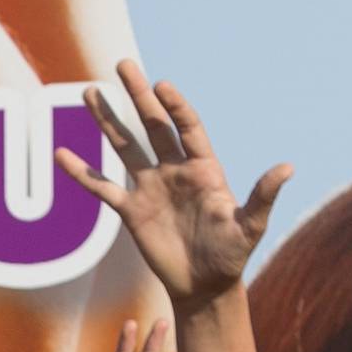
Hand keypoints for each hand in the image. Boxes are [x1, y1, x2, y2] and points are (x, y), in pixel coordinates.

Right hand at [55, 63, 292, 312]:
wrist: (205, 285)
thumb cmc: (232, 255)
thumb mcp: (251, 226)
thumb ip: (263, 196)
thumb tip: (287, 167)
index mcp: (204, 168)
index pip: (187, 128)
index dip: (175, 107)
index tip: (162, 86)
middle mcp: (175, 170)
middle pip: (152, 126)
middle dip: (138, 96)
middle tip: (123, 65)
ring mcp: (150, 188)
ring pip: (125, 147)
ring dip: (108, 121)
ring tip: (91, 94)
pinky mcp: (131, 211)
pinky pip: (102, 188)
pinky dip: (82, 173)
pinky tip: (63, 154)